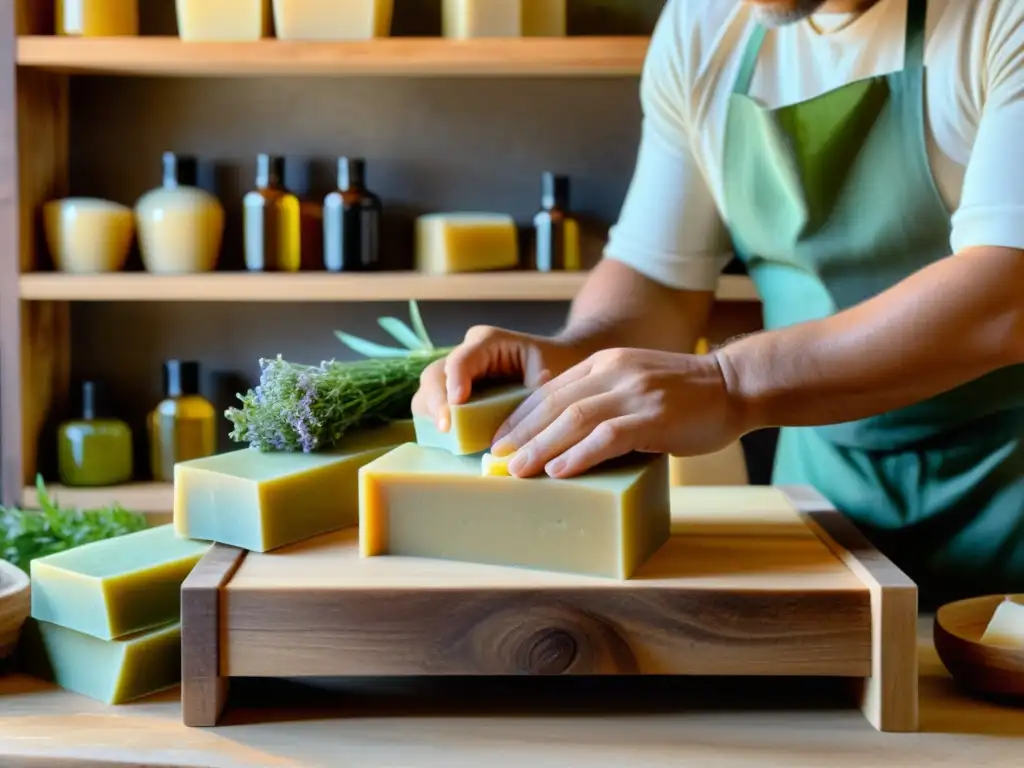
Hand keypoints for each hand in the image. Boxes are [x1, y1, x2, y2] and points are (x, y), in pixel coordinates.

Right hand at [411, 325, 581, 431]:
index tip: (455, 405)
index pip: (461, 359)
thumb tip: (525, 416)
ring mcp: (456, 372)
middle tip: (446, 428)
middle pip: (435, 374)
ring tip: (447, 435)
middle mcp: (465, 353)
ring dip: (432, 413)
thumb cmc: (552, 363)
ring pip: (428, 390)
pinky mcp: (453, 390)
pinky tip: (450, 437)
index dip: (454, 381)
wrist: (554, 362)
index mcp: (487, 342)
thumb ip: (536, 389)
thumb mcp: (550, 369)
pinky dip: (437, 420)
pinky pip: (434, 404)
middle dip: (436, 402)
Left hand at [490, 347, 745, 477]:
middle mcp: (613, 372)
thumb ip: (604, 400)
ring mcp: (634, 392)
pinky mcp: (653, 416)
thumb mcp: (635, 382)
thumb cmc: (685, 394)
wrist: (734, 385)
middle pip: (553, 403)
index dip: (521, 416)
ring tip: (517, 470)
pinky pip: (606, 436)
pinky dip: (578, 454)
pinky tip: (559, 470)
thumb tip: (565, 438)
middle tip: (497, 458)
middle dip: (521, 433)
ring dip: (540, 447)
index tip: (500, 439)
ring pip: (573, 419)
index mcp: (604, 363)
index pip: (550, 390)